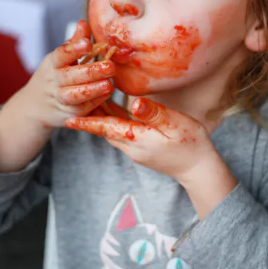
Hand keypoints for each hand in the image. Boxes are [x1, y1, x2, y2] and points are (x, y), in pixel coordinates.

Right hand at [0, 20, 115, 171]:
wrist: (34, 107)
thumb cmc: (53, 77)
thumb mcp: (59, 58)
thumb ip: (74, 42)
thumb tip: (84, 23)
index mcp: (53, 63)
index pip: (62, 54)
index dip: (74, 49)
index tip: (87, 43)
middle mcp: (55, 81)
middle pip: (71, 76)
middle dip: (92, 71)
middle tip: (110, 65)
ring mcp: (60, 99)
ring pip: (76, 95)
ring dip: (93, 90)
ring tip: (110, 84)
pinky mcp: (68, 114)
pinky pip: (83, 109)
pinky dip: (95, 102)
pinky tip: (107, 94)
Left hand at [65, 97, 217, 183]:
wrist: (199, 169)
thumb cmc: (191, 144)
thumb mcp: (175, 124)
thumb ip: (154, 113)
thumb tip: (135, 103)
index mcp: (136, 139)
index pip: (105, 128)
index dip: (87, 122)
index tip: (68, 118)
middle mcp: (131, 147)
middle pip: (104, 129)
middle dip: (89, 116)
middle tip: (74, 100)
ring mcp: (136, 150)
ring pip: (111, 131)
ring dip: (99, 118)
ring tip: (88, 100)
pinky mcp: (141, 149)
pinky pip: (121, 133)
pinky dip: (112, 120)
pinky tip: (111, 107)